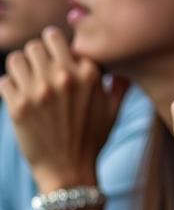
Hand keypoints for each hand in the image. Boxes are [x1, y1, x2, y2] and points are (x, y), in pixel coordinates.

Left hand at [0, 26, 126, 192]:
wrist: (69, 170)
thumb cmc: (92, 139)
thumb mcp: (114, 111)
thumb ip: (120, 85)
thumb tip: (124, 68)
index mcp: (88, 74)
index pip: (61, 39)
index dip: (57, 49)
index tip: (57, 61)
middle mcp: (64, 78)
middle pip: (37, 44)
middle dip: (37, 55)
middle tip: (39, 70)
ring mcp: (40, 91)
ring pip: (17, 58)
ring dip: (20, 68)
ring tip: (26, 81)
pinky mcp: (18, 107)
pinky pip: (4, 81)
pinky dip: (8, 87)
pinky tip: (18, 97)